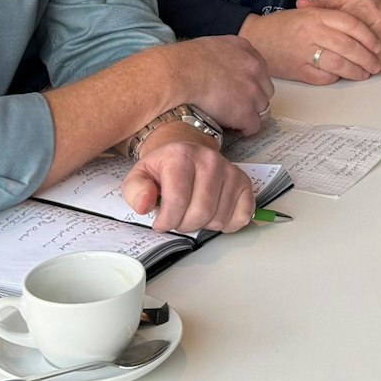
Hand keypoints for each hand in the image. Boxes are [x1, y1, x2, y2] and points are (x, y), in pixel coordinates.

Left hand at [121, 124, 255, 233]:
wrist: (184, 155)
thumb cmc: (163, 170)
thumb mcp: (139, 177)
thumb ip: (135, 191)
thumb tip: (144, 206)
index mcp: (181, 156)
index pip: (177, 200)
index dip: (167, 221)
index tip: (161, 223)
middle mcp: (209, 160)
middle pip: (201, 212)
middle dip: (185, 225)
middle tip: (177, 220)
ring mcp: (230, 171)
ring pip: (219, 218)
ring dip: (204, 226)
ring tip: (193, 213)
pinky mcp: (244, 182)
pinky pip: (241, 216)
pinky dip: (227, 224)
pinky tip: (213, 214)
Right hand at [161, 34, 271, 132]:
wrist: (178, 74)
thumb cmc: (182, 62)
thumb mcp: (210, 48)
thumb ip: (223, 57)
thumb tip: (218, 69)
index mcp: (245, 49)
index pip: (259, 70)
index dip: (249, 83)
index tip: (240, 91)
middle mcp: (254, 68)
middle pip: (264, 90)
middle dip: (252, 99)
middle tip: (235, 106)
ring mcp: (253, 91)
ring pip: (261, 109)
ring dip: (248, 114)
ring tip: (232, 119)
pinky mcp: (246, 112)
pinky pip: (253, 126)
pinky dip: (243, 129)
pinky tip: (232, 128)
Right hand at [240, 0, 380, 84]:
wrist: (255, 37)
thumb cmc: (282, 25)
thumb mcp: (305, 12)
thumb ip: (329, 15)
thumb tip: (360, 27)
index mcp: (315, 16)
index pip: (350, 24)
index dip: (368, 36)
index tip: (378, 45)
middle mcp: (311, 33)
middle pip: (348, 46)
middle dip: (367, 57)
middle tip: (376, 64)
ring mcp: (303, 52)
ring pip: (338, 64)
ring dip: (355, 71)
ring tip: (364, 74)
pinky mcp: (297, 70)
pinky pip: (323, 77)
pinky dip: (336, 78)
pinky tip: (341, 77)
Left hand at [297, 0, 380, 67]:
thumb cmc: (365, 3)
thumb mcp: (344, 0)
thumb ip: (322, 4)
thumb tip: (299, 4)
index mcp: (367, 8)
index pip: (348, 29)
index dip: (333, 43)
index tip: (318, 50)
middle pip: (359, 46)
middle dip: (343, 59)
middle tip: (327, 67)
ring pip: (371, 58)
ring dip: (357, 68)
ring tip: (340, 73)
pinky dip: (368, 70)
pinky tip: (357, 73)